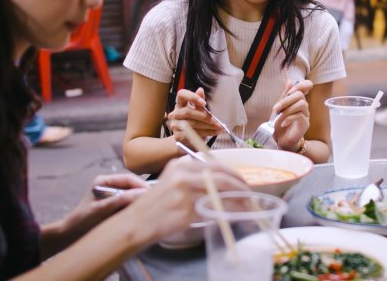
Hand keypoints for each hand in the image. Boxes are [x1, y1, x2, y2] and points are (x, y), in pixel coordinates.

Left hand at [61, 174, 148, 241]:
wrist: (69, 236)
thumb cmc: (82, 221)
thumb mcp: (102, 209)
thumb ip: (121, 199)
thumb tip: (143, 193)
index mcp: (104, 181)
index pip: (128, 179)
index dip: (141, 185)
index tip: (152, 194)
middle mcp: (108, 186)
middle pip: (131, 186)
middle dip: (142, 193)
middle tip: (153, 202)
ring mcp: (111, 196)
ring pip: (131, 196)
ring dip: (138, 201)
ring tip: (147, 209)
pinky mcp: (112, 207)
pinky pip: (127, 204)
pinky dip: (133, 208)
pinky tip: (138, 215)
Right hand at [123, 159, 248, 241]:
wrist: (136, 222)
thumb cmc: (157, 203)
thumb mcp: (173, 180)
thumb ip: (195, 177)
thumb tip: (225, 182)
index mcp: (181, 164)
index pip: (216, 165)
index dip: (234, 174)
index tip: (244, 182)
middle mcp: (184, 175)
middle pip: (222, 177)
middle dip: (240, 186)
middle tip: (250, 194)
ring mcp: (185, 193)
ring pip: (221, 193)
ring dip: (239, 200)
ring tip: (248, 205)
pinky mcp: (186, 210)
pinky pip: (215, 209)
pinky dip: (229, 212)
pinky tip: (235, 215)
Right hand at [166, 87, 220, 142]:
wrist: (190, 137)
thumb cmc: (194, 120)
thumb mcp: (198, 109)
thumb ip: (199, 101)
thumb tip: (200, 90)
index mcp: (180, 103)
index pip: (181, 94)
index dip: (192, 97)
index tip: (204, 103)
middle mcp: (175, 113)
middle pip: (188, 112)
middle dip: (204, 116)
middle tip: (215, 120)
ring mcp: (175, 125)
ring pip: (192, 124)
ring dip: (208, 126)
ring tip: (218, 127)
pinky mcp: (178, 136)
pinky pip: (193, 134)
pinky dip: (206, 133)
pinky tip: (214, 132)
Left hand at [272, 80, 312, 150]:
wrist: (280, 140)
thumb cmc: (279, 123)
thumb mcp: (278, 107)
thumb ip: (284, 95)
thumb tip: (290, 81)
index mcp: (297, 100)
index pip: (306, 86)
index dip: (301, 85)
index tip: (289, 91)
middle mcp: (304, 106)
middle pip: (300, 95)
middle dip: (286, 100)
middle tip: (276, 108)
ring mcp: (306, 114)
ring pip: (301, 104)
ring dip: (288, 110)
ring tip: (279, 117)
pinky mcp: (305, 123)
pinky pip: (300, 116)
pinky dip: (289, 118)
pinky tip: (283, 123)